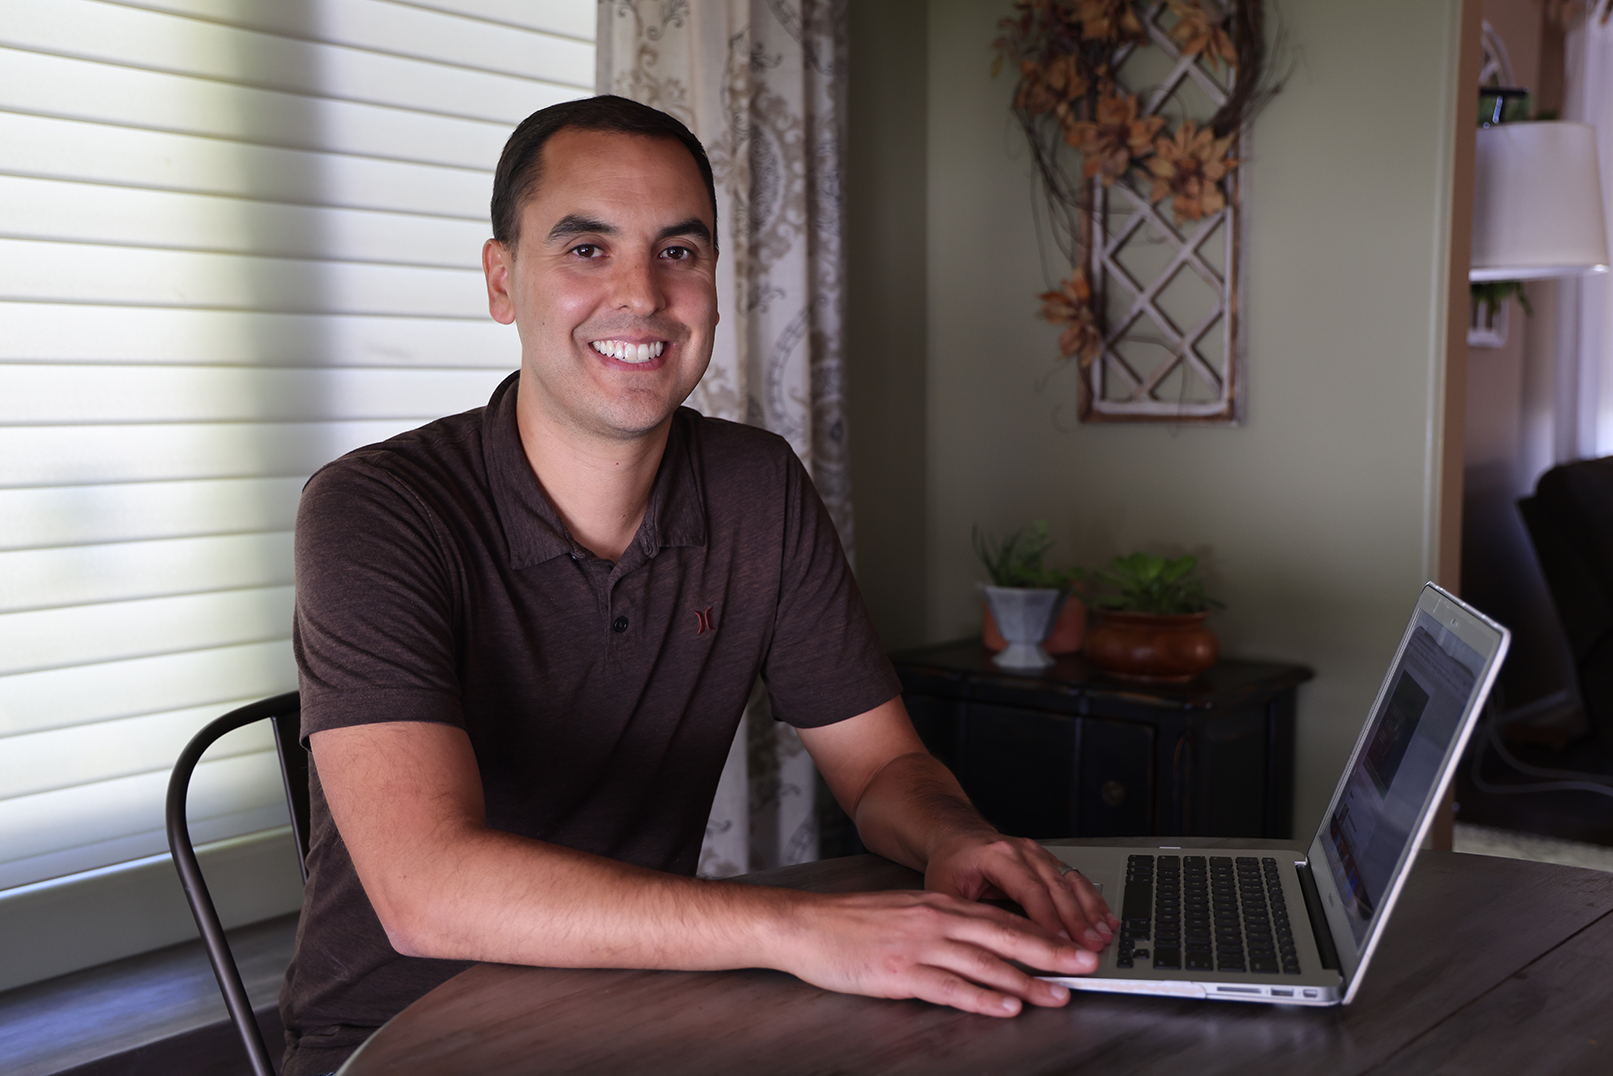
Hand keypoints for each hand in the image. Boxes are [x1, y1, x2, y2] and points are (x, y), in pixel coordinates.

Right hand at [779, 889, 1098, 1015]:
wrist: (803, 925)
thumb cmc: (848, 923)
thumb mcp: (902, 911)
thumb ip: (939, 922)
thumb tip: (975, 938)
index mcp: (937, 904)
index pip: (999, 917)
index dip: (1040, 930)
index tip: (1071, 942)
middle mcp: (935, 920)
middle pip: (1003, 936)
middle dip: (1049, 951)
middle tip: (1085, 964)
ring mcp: (918, 946)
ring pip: (984, 962)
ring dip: (1026, 980)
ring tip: (1057, 994)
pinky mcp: (900, 972)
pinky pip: (950, 986)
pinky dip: (982, 997)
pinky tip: (1005, 1006)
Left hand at [924, 832, 1118, 952]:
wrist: (959, 837)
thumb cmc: (951, 864)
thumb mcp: (944, 889)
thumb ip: (962, 917)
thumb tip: (977, 949)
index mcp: (997, 855)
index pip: (1029, 888)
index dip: (1048, 917)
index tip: (1062, 943)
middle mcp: (1022, 851)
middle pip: (1056, 887)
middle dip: (1077, 920)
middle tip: (1091, 946)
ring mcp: (1038, 854)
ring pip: (1070, 883)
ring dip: (1090, 911)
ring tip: (1104, 936)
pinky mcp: (1049, 862)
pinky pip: (1075, 881)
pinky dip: (1093, 901)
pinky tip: (1105, 919)